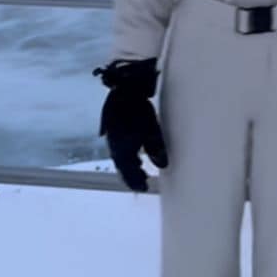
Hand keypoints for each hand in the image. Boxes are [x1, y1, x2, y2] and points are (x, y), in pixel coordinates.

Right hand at [93, 59, 167, 191]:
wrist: (125, 88)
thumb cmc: (139, 108)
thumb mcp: (151, 128)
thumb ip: (155, 147)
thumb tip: (163, 166)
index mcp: (122, 148)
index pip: (128, 170)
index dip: (135, 180)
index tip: (144, 188)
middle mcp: (115, 145)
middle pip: (123, 166)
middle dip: (132, 176)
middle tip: (142, 184)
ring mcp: (113, 136)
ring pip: (121, 157)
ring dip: (129, 167)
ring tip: (140, 173)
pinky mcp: (115, 128)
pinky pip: (120, 147)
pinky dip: (127, 155)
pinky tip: (136, 156)